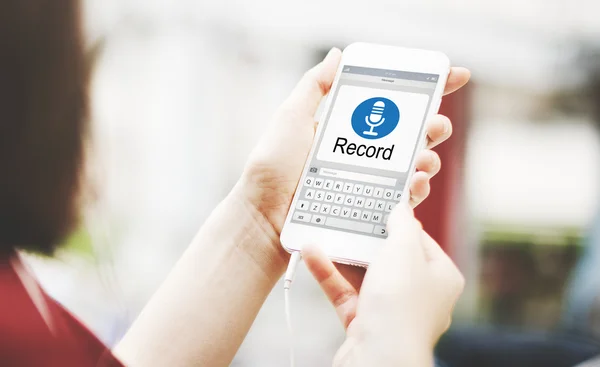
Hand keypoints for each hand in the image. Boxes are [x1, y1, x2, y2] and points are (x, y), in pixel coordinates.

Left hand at [238, 48, 469, 254]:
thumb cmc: (272, 167)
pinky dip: (415, 189)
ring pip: (412, 165)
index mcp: (347, 126)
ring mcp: (367, 180)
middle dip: (434, 124)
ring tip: (426, 157)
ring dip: (429, 157)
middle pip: (411, 134)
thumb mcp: (292, 117)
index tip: (451, 75)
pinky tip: (416, 182)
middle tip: (438, 124)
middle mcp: (361, 151)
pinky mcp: (368, 207)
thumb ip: (315, 87)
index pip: (390, 103)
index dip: (424, 89)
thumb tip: (337, 55)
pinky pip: (401, 197)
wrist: (264, 216)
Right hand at [303, 205, 464, 365]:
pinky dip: (330, 275)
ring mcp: (391, 311)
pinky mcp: (365, 324)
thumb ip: (402, 224)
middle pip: (389, 257)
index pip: (420, 240)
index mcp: (440, 277)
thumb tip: (402, 208)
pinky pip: (345, 293)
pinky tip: (313, 255)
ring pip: (364, 275)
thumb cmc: (400, 308)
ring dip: (343, 255)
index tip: (379, 207)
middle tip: (347, 218)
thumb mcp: (404, 250)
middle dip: (365, 239)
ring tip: (323, 233)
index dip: (399, 222)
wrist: (379, 359)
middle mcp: (419, 295)